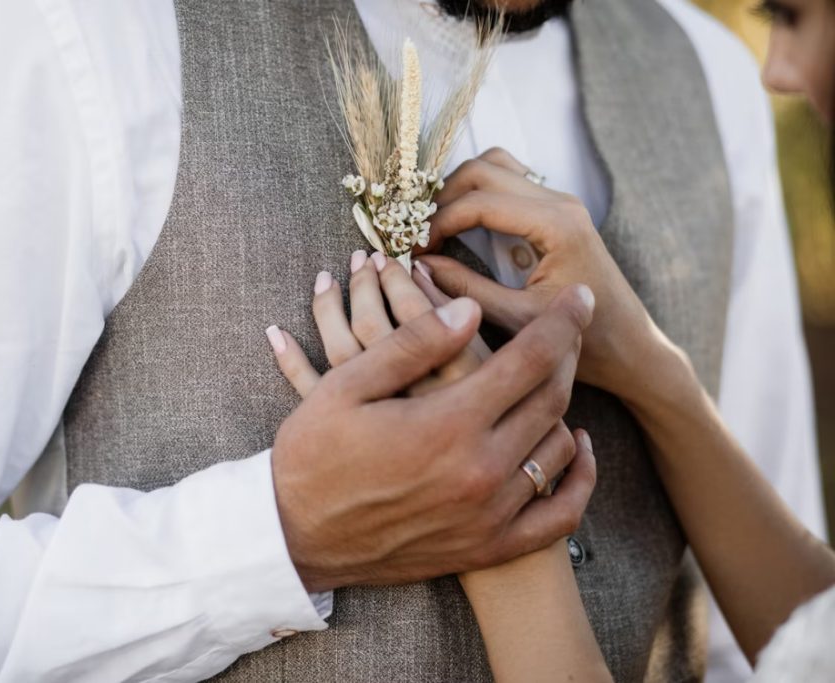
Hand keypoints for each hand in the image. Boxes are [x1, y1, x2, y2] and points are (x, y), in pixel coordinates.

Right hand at [267, 250, 596, 591]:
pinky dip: (579, 479)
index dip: (562, 321)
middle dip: (567, 354)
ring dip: (564, 407)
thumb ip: (412, 344)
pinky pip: (560, 514)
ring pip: (560, 448)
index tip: (578, 298)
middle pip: (553, 397)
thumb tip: (471, 309)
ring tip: (550, 380)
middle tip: (566, 328)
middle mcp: (480, 470)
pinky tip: (574, 448)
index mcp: (447, 423)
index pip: (530, 358)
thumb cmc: (313, 454)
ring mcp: (489, 514)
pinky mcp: (488, 546)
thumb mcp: (345, 386)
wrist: (295, 538)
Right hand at [419, 147, 676, 401]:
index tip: (414, 250)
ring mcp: (561, 203)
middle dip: (442, 198)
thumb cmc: (583, 343)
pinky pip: (509, 183)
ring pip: (495, 167)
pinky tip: (460, 228)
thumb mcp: (517, 321)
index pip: (478, 201)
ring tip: (436, 228)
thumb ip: (467, 289)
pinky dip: (478, 195)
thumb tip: (420, 265)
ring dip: (459, 190)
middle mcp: (560, 202)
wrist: (631, 347)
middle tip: (418, 235)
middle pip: (483, 170)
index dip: (437, 222)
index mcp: (556, 225)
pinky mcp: (557, 212)